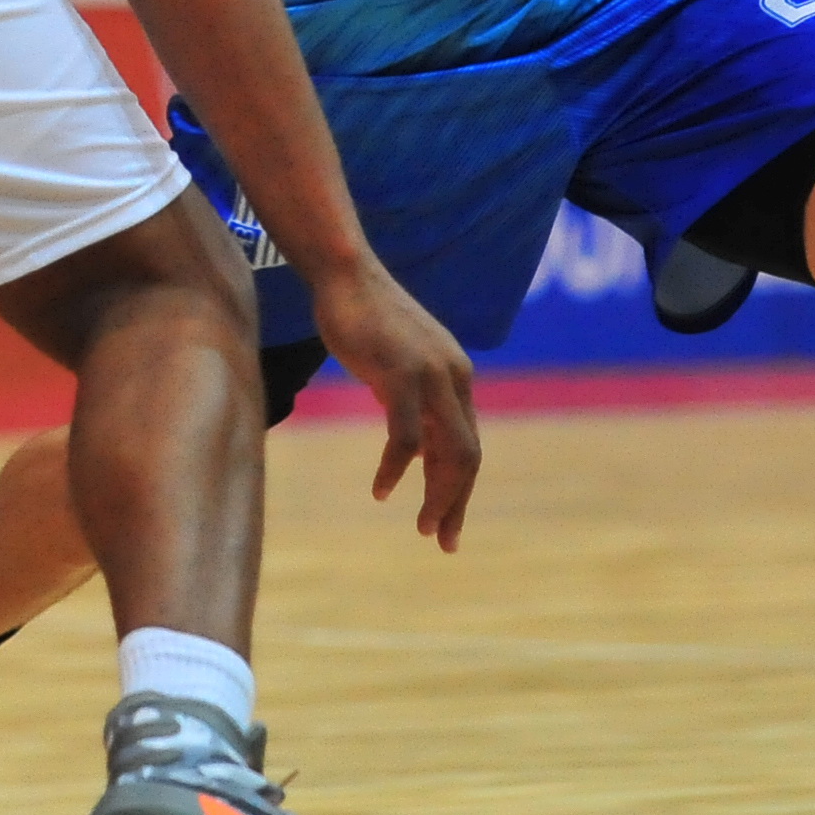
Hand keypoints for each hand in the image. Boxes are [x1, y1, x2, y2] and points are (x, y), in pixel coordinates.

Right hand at [309, 259, 482, 550]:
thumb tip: (417, 449)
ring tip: (421, 525)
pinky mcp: (401, 374)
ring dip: (437, 495)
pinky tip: (382, 489)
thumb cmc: (366, 319)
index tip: (445, 525)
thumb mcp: (399, 367)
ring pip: (449, 452)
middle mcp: (454, 378)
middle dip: (456, 503)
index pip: (468, 445)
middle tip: (439, 540)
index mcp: (457, 377)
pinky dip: (397, 469)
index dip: (459, 490)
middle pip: (468, 456)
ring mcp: (430, 376)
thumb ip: (414, 402)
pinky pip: (407, 437)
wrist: (346, 274)